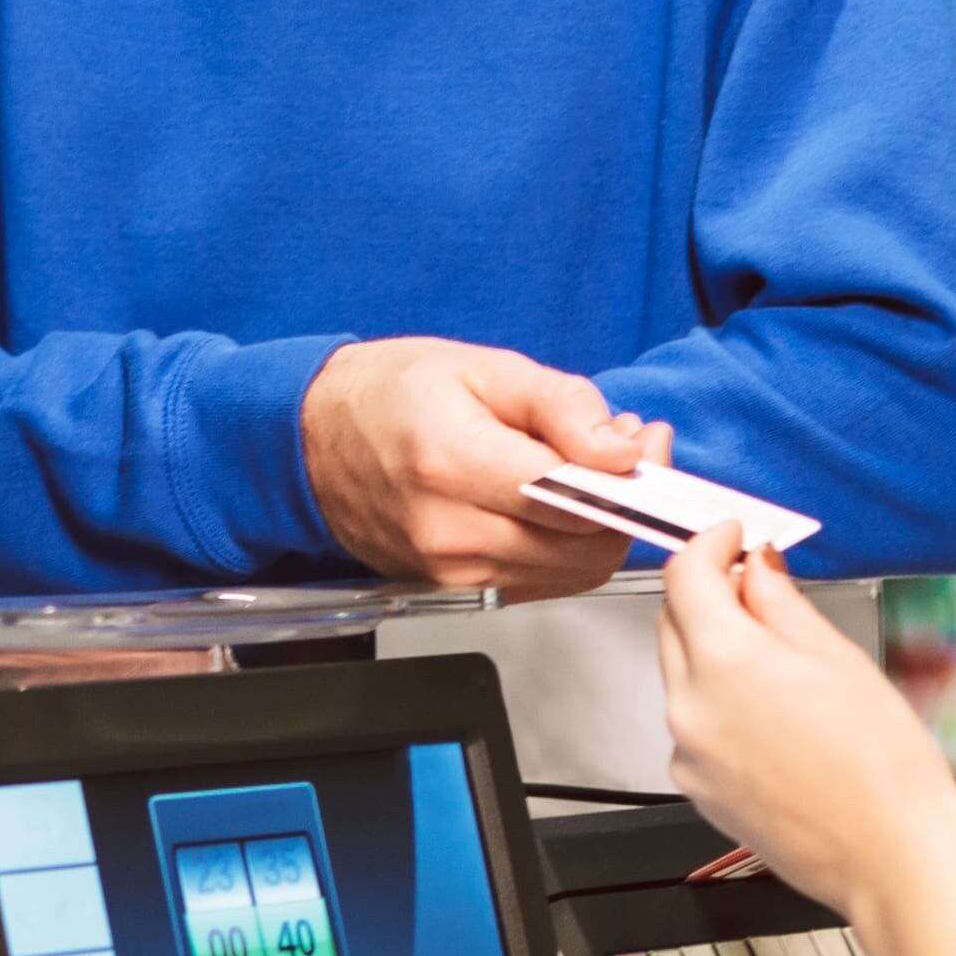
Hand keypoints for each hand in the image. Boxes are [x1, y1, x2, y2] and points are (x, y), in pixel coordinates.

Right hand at [301, 338, 657, 597]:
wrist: (311, 438)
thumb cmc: (388, 394)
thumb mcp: (482, 366)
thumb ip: (560, 406)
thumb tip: (620, 450)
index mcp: (453, 464)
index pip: (576, 500)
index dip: (629, 476)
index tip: (644, 442)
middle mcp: (449, 531)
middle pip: (583, 548)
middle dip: (625, 502)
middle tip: (629, 451)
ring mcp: (448, 571)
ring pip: (569, 572)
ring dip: (600, 527)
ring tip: (589, 471)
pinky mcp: (451, 589)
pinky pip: (540, 582)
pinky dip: (567, 548)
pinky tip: (560, 504)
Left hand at [653, 524, 955, 924]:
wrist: (891, 857)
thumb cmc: (884, 769)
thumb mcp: (838, 658)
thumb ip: (780, 602)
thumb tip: (756, 566)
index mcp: (727, 662)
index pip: (686, 575)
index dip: (710, 544)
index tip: (733, 537)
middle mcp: (692, 707)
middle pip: (672, 621)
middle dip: (708, 594)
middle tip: (757, 586)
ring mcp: (688, 752)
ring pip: (680, 674)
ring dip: (713, 651)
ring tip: (781, 664)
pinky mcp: (696, 789)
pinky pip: (693, 724)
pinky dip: (718, 704)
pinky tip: (772, 717)